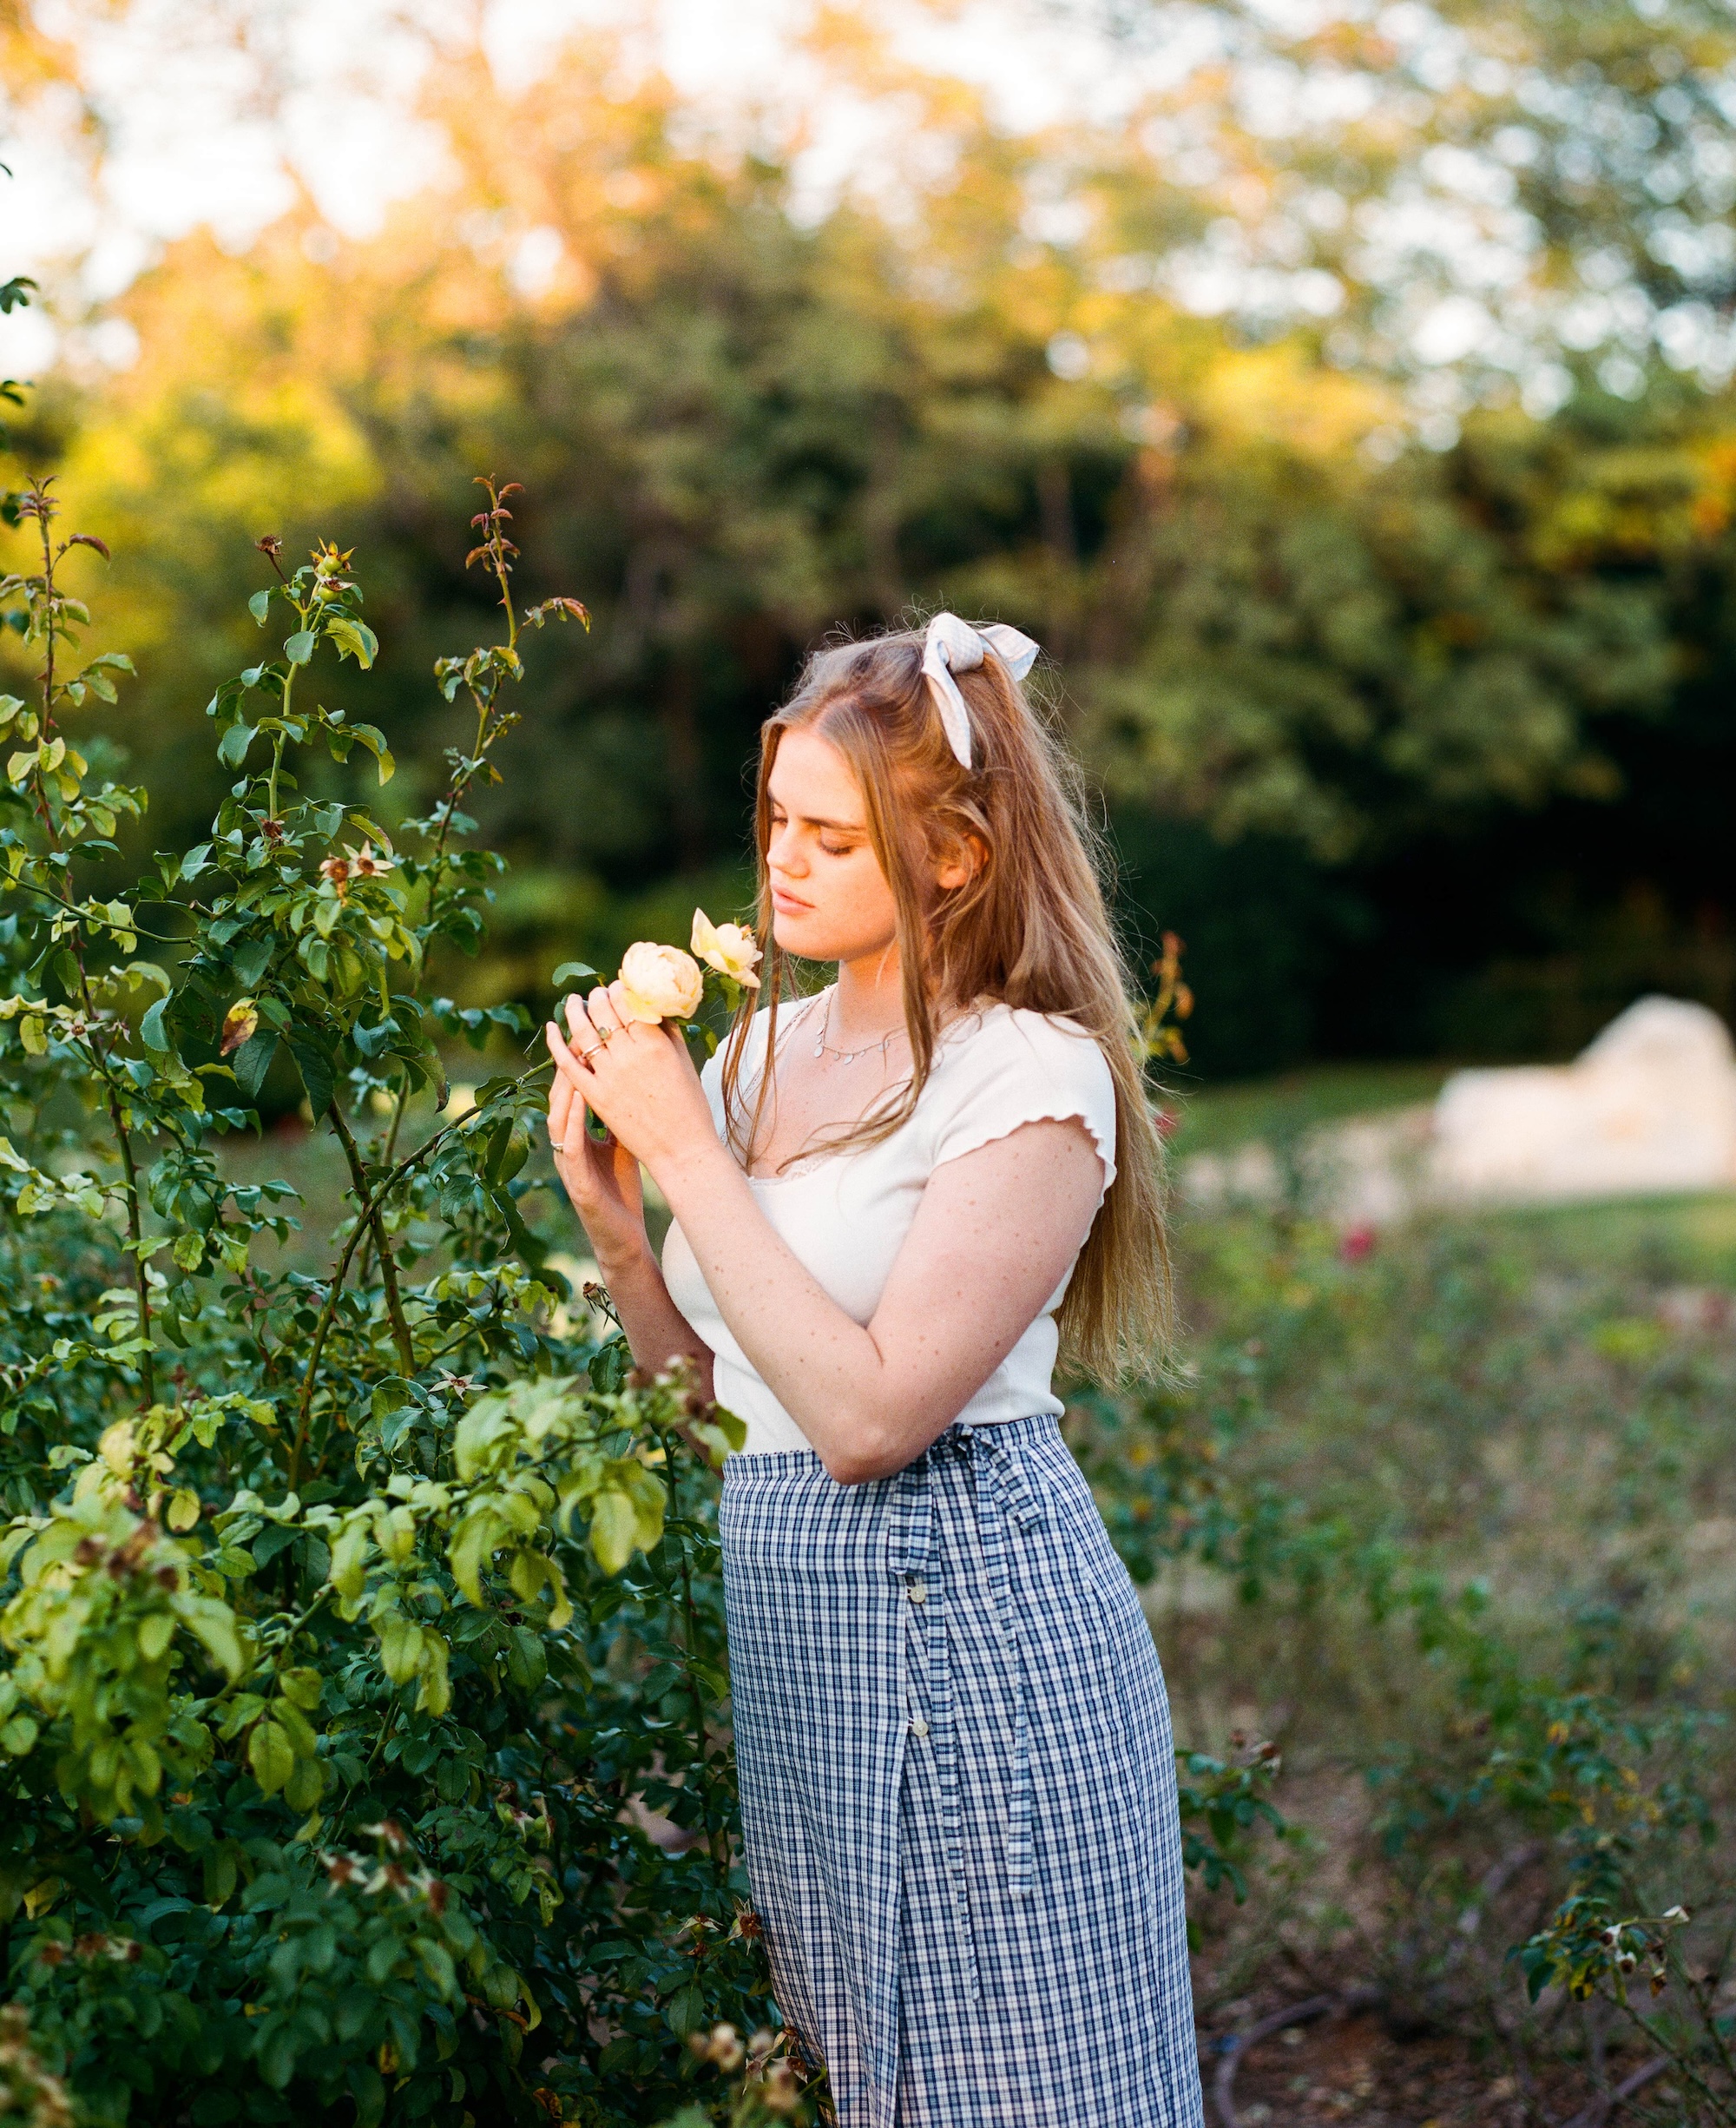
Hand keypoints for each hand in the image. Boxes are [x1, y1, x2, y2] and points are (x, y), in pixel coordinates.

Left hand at [544, 982, 720, 1201]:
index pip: (629, 1003)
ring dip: (574, 1011)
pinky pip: (569, 1064)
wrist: (681, 1149)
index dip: (620, 990)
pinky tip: (551, 1028)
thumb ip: (668, 1032)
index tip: (617, 985)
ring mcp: (609, 1076)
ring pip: (583, 1032)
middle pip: (603, 1013)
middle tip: (595, 993)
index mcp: (654, 1043)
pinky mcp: (595, 1096)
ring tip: (572, 1001)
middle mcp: (629, 1055)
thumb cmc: (691, 1106)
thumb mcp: (684, 1062)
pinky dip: (557, 1043)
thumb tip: (654, 1006)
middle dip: (597, 997)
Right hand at [545, 1010, 647, 1271]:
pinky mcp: (576, 1182)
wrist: (623, 1238)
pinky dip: (573, 1121)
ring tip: (573, 1057)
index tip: (590, 1028)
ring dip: (564, 1087)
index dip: (578, 1059)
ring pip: (557, 1117)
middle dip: (565, 1063)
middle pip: (560, 1096)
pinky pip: (568, 1145)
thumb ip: (623, 1115)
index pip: (573, 1090)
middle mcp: (566, 1145)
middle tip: (574, 1030)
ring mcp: (567, 1164)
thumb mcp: (623, 1144)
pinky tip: (579, 1101)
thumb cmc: (622, 1189)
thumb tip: (640, 1079)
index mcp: (577, 1135)